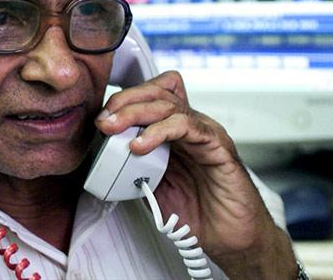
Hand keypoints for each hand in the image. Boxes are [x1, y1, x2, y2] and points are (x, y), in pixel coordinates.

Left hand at [96, 70, 295, 278]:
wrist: (230, 238)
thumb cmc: (198, 212)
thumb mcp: (152, 186)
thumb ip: (133, 166)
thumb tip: (104, 156)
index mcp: (175, 131)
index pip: (151, 95)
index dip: (125, 99)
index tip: (102, 118)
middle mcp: (191, 127)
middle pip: (157, 93)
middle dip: (125, 101)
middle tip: (104, 121)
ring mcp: (205, 133)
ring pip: (169, 105)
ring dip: (135, 113)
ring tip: (114, 129)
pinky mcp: (218, 146)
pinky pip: (188, 126)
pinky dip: (159, 131)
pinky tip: (140, 146)